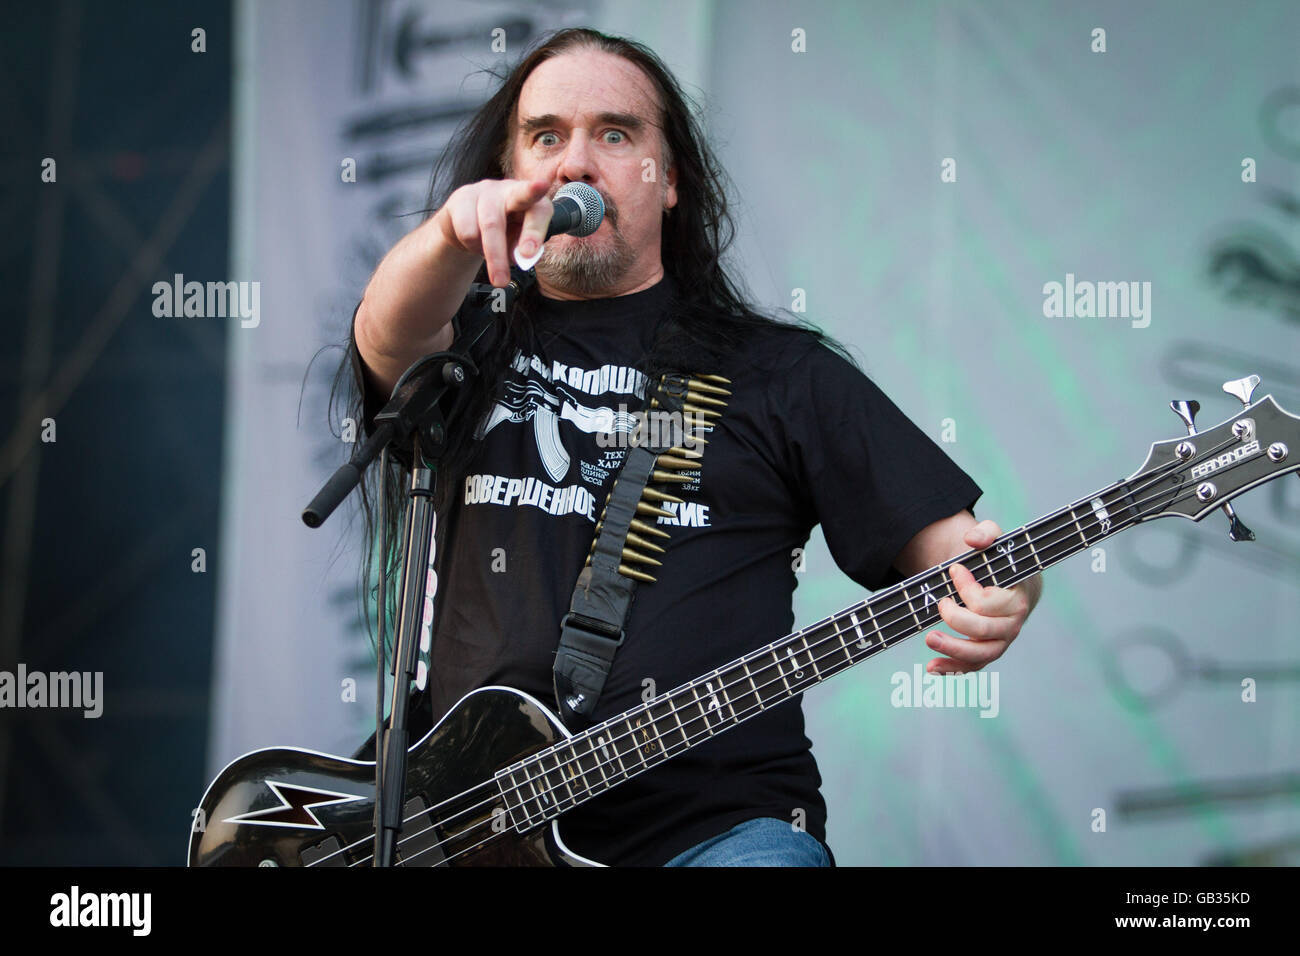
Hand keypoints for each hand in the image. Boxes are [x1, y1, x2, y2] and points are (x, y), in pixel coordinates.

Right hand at [433, 178, 553, 286]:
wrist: (465, 223)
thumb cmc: (502, 232)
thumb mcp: (517, 243)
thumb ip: (523, 250)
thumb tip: (522, 256)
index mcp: (532, 202)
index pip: (540, 211)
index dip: (536, 231)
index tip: (529, 253)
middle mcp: (510, 189)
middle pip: (516, 205)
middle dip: (516, 235)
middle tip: (505, 277)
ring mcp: (485, 190)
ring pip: (490, 227)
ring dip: (490, 256)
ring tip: (490, 256)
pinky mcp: (462, 197)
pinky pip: (467, 231)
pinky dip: (472, 247)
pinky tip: (474, 243)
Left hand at [923, 519, 1034, 674]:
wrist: (1009, 581)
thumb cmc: (1000, 560)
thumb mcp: (995, 539)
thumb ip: (986, 533)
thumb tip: (972, 540)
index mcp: (1018, 597)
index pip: (988, 602)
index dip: (966, 588)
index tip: (954, 569)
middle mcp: (1012, 622)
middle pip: (982, 630)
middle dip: (956, 617)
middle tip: (941, 601)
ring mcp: (1001, 640)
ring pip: (979, 654)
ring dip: (952, 649)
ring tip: (929, 638)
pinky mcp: (989, 651)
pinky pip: (973, 666)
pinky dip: (952, 668)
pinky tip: (932, 668)